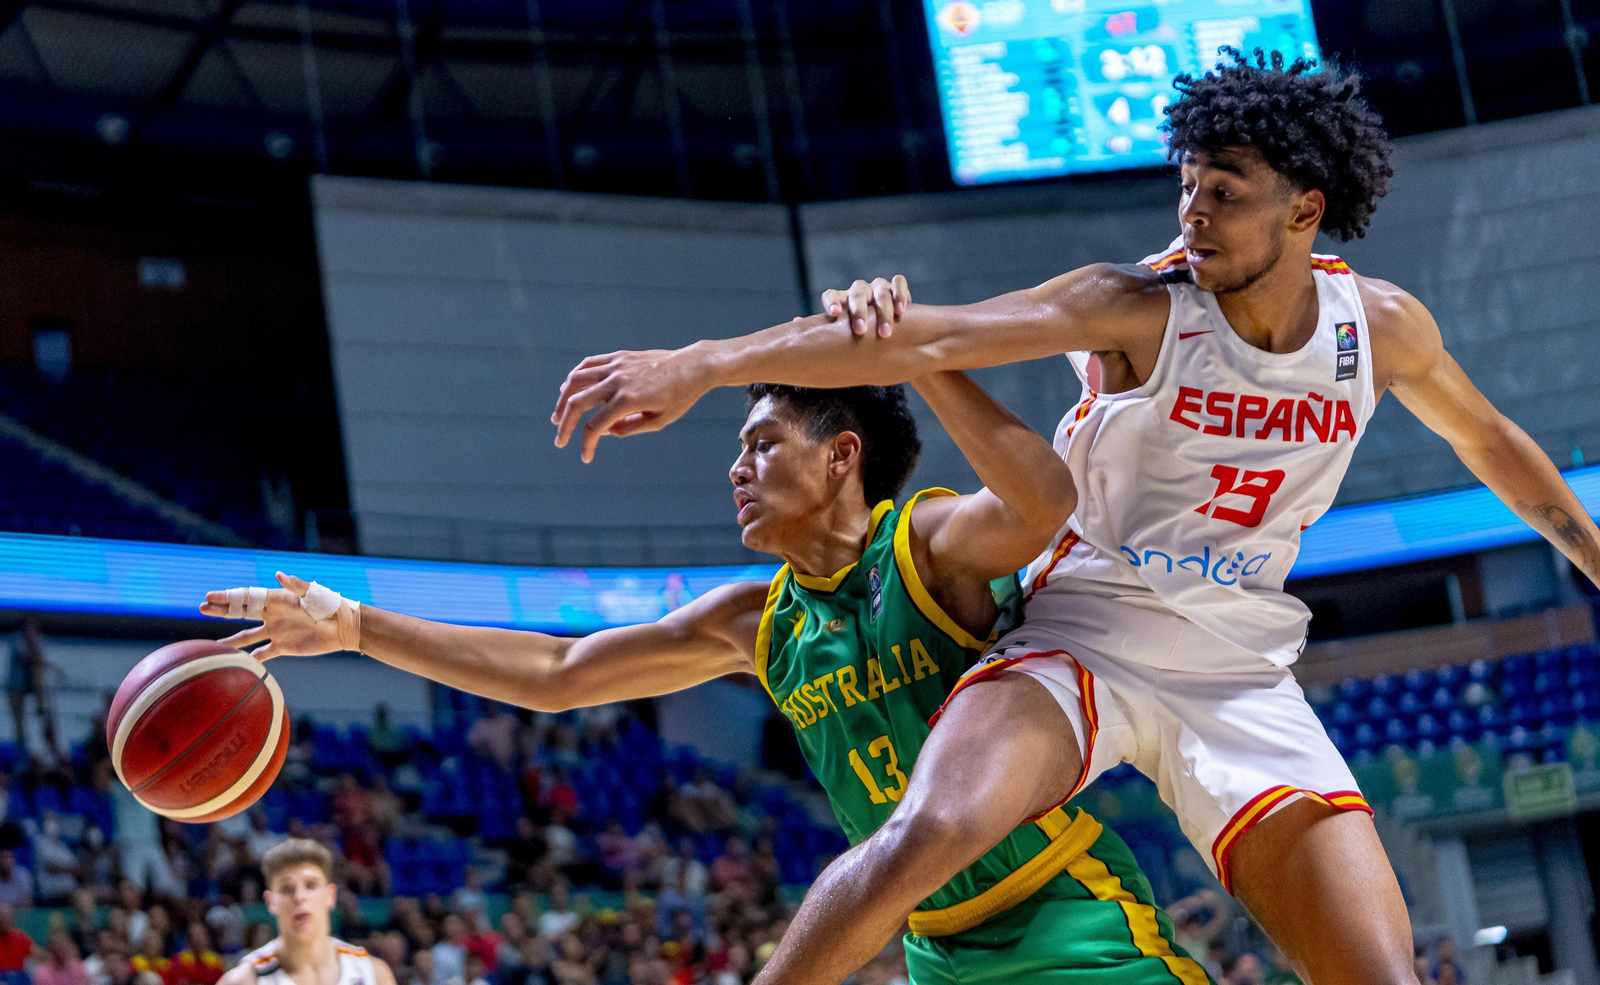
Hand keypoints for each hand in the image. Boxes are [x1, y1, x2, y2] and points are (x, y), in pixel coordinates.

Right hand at [199, 572, 343, 659]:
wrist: (344, 628)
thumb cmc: (330, 606)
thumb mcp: (313, 595)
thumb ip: (296, 586)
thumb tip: (279, 574)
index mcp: (277, 599)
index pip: (246, 598)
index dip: (228, 597)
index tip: (208, 597)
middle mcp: (273, 615)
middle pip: (241, 613)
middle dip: (221, 610)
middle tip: (201, 608)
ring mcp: (276, 631)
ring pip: (246, 636)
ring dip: (230, 641)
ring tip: (211, 645)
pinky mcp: (284, 646)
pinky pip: (262, 653)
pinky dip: (249, 659)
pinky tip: (235, 663)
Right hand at [551, 347, 712, 462]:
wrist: (693, 366)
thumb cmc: (681, 397)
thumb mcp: (659, 421)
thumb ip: (629, 428)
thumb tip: (605, 431)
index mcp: (629, 400)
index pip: (596, 426)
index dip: (587, 444)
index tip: (586, 457)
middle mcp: (618, 381)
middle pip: (578, 403)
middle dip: (565, 424)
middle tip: (559, 441)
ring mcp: (617, 365)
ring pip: (577, 380)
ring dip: (562, 399)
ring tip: (557, 416)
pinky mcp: (619, 356)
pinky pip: (589, 364)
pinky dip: (575, 377)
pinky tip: (569, 389)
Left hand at [820, 275, 910, 338]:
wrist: (883, 333)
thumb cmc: (855, 336)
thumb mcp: (839, 334)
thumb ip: (824, 328)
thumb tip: (796, 324)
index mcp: (841, 300)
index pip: (831, 294)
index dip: (832, 302)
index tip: (834, 315)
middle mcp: (858, 291)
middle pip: (857, 292)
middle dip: (859, 311)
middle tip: (860, 331)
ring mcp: (877, 288)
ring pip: (880, 289)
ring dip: (883, 309)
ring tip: (885, 332)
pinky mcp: (895, 289)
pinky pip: (898, 283)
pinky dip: (900, 294)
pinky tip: (902, 311)